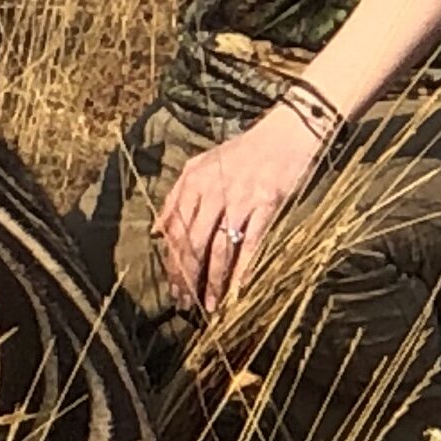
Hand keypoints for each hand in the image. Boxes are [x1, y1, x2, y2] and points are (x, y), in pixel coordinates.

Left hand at [154, 116, 324, 315]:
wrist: (284, 136)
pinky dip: (244, 269)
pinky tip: (238, 289)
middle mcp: (213, 192)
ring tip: (210, 305)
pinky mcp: (266, 206)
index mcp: (193, 182)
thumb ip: (176, 196)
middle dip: (187, 278)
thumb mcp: (201, 165)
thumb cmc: (243, 152)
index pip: (176, 231)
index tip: (172, 287)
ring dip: (213, 280)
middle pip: (193, 244)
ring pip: (219, 249)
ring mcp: (240, 200)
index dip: (172, 263)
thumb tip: (155, 230)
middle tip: (186, 303)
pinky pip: (251, 244)